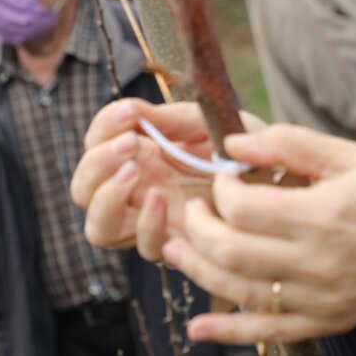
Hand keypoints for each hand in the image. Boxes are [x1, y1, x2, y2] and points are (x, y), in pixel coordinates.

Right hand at [70, 99, 224, 258]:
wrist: (273, 176)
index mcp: (139, 154)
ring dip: (107, 198)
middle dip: (97, 163)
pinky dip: (147, 223)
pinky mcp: (176, 243)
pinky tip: (162, 198)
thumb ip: (170, 118)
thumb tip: (131, 109)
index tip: (128, 112)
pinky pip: (145, 246)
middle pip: (83, 188)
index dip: (103, 127)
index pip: (95, 144)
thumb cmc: (236, 147)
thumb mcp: (206, 123)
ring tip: (134, 171)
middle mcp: (136, 189)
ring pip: (98, 227)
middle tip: (130, 144)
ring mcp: (151, 219)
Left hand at [161, 125, 355, 344]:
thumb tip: (233, 144)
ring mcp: (319, 298)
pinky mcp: (324, 320)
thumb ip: (289, 145)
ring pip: (239, 292)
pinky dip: (229, 334)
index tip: (225, 177)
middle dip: (198, 228)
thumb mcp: (348, 155)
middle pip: (231, 252)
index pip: (244, 208)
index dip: (221, 190)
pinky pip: (267, 332)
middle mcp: (316, 262)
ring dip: (198, 271)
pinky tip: (198, 332)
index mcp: (322, 215)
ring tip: (174, 250)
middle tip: (191, 210)